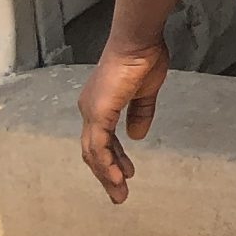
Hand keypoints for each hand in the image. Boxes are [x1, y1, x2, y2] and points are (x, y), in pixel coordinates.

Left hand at [77, 39, 170, 203]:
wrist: (138, 42)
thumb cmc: (144, 58)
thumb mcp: (146, 92)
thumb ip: (141, 114)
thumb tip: (136, 136)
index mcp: (100, 105)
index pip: (102, 139)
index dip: (114, 157)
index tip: (126, 173)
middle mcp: (89, 110)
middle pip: (93, 151)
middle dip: (106, 173)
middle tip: (119, 192)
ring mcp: (91, 113)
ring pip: (93, 153)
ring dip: (106, 174)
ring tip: (120, 192)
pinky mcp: (98, 114)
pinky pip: (99, 146)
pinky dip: (106, 163)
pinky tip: (116, 176)